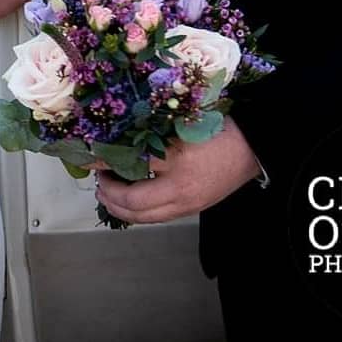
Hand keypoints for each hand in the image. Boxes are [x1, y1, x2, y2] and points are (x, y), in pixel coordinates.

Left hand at [95, 117, 259, 223]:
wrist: (252, 147)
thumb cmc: (217, 128)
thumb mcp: (181, 123)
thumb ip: (152, 132)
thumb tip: (116, 135)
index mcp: (177, 161)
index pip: (130, 166)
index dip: (104, 163)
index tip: (88, 158)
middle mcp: (181, 189)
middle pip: (133, 205)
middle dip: (109, 195)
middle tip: (97, 181)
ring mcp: (188, 204)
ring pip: (145, 217)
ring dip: (121, 208)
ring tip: (107, 193)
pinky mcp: (193, 209)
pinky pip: (159, 217)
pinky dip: (139, 212)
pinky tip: (131, 200)